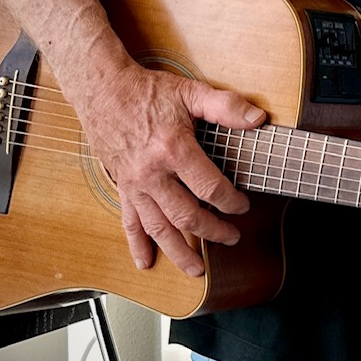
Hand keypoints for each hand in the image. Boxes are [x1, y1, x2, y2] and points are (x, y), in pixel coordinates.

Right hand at [79, 62, 265, 276]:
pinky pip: (129, 222)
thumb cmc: (148, 91)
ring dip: (179, 251)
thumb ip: (226, 106)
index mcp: (173, 150)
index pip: (209, 187)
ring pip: (158, 227)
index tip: (242, 207)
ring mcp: (134, 184)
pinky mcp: (121, 187)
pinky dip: (137, 245)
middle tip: (232, 238)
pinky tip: (145, 263)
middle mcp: (152, 173)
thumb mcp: (191, 92)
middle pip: (186, 215)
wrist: (103, 90)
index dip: (230, 201)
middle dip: (212, 232)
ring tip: (197, 269)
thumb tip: (258, 119)